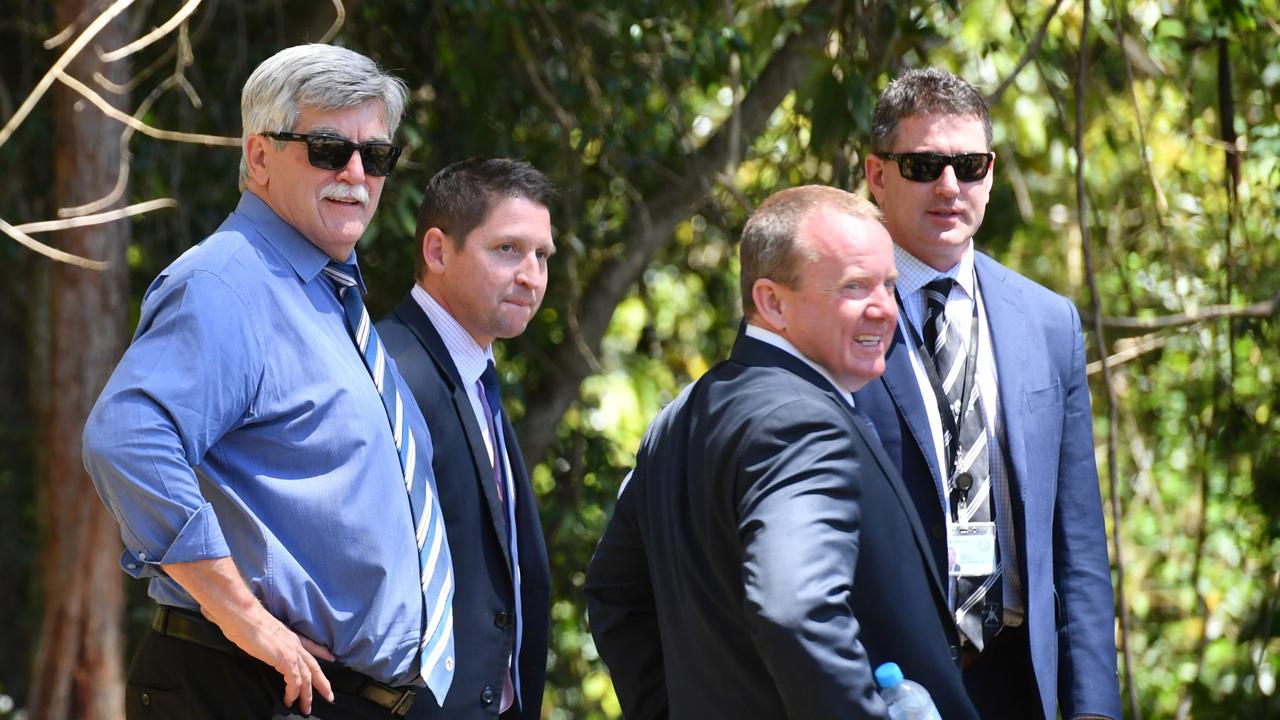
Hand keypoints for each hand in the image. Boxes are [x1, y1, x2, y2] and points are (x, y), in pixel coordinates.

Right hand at [164, 557, 335, 714]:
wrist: (239, 613)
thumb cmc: (241, 617)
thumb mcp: (256, 628)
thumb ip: (258, 635)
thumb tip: (249, 638)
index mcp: (288, 634)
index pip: (310, 644)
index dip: (321, 652)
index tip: (331, 658)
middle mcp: (293, 642)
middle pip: (314, 665)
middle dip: (322, 682)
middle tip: (329, 695)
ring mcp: (290, 650)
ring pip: (307, 676)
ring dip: (307, 695)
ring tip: (306, 708)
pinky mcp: (284, 658)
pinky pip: (294, 681)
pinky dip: (293, 692)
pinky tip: (289, 700)